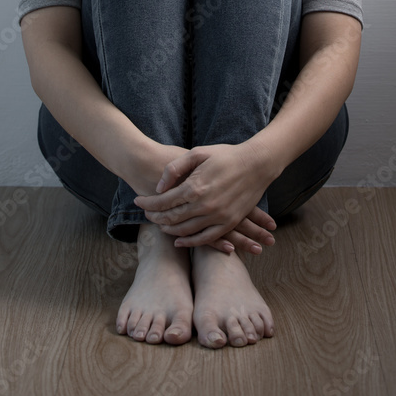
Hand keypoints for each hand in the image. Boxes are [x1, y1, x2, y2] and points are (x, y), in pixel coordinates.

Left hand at [133, 142, 276, 251]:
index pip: (163, 202)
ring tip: (159, 225)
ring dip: (169, 230)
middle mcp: (204, 205)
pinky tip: (179, 241)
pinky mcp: (228, 223)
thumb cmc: (226, 155)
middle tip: (145, 214)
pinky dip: (190, 242)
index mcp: (195, 187)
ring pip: (185, 231)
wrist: (257, 164)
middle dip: (154, 217)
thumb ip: (175, 168)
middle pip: (171, 218)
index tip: (138, 201)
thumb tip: (159, 186)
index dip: (147, 203)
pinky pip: (205, 239)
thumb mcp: (197, 153)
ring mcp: (217, 216)